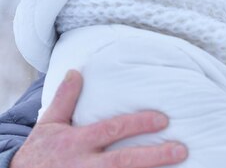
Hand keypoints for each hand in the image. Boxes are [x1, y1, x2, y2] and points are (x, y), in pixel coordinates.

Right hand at [10, 70, 186, 167]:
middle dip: (154, 157)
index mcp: (77, 143)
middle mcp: (85, 165)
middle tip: (180, 150)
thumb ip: (64, 100)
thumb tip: (76, 72)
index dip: (138, 124)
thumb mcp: (49, 124)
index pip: (112, 131)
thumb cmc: (40, 153)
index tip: (163, 119)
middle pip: (124, 162)